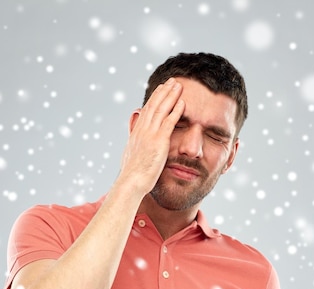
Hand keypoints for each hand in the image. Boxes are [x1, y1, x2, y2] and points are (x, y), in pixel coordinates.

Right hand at [119, 78, 184, 194]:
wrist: (131, 182)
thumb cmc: (132, 175)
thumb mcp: (132, 156)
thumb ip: (136, 147)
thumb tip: (134, 146)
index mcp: (137, 133)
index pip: (147, 110)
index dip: (155, 98)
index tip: (161, 89)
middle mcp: (142, 130)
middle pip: (154, 105)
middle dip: (163, 91)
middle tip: (172, 81)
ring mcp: (150, 135)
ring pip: (161, 110)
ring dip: (171, 96)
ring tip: (178, 85)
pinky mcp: (158, 142)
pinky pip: (169, 123)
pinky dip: (176, 111)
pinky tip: (182, 103)